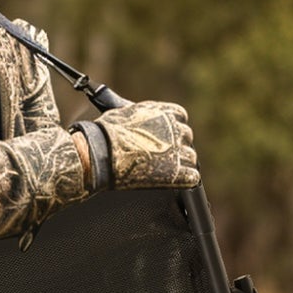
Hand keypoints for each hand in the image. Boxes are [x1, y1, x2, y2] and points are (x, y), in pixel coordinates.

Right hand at [73, 100, 198, 190]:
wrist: (100, 153)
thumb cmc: (106, 133)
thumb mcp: (125, 112)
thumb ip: (141, 116)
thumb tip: (137, 117)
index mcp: (166, 112)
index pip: (180, 117)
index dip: (171, 128)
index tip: (162, 136)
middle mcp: (176, 129)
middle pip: (186, 138)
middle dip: (174, 146)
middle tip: (158, 155)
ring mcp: (178, 152)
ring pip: (190, 158)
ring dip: (180, 163)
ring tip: (161, 170)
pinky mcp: (177, 174)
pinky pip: (192, 177)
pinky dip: (184, 180)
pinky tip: (171, 181)